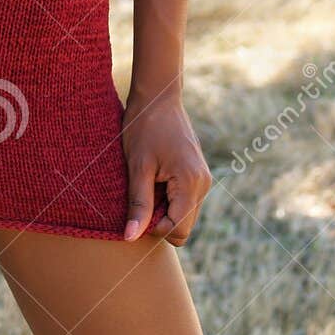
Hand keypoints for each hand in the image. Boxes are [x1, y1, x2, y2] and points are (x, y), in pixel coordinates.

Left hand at [120, 86, 212, 245]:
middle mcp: (203, 184)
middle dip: (159, 219)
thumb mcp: (137, 167)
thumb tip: (130, 238)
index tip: (136, 208)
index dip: (154, 228)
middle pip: (183, 225)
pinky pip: (184, 200)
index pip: (178, 230)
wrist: (157, 97)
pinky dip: (167, 197)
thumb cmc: (144, 127)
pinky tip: (153, 178)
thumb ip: (138, 204)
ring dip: (162, 208)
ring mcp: (203, 179)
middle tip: (139, 193)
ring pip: (183, 214)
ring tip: (146, 182)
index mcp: (191, 183)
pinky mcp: (197, 174)